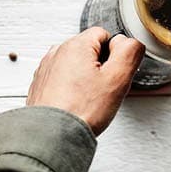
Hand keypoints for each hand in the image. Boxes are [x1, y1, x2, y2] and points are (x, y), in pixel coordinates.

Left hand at [27, 27, 144, 135]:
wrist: (51, 136)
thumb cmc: (81, 111)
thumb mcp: (118, 78)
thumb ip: (130, 52)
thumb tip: (129, 42)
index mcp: (76, 45)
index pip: (105, 35)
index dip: (115, 55)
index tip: (112, 74)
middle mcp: (57, 52)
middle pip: (90, 50)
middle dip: (100, 67)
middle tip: (102, 90)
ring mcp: (46, 69)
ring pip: (76, 65)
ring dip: (85, 78)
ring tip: (88, 100)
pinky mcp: (40, 85)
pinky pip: (62, 80)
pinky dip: (70, 89)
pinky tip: (75, 104)